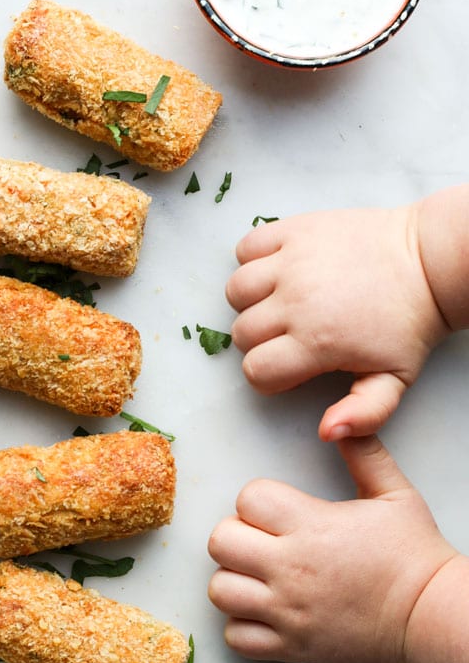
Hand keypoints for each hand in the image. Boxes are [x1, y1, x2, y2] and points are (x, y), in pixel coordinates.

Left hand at [208, 437, 455, 662]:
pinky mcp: (291, 648)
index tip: (276, 511)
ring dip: (233, 581)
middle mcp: (291, 568)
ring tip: (259, 577)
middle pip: (220, 542)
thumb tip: (338, 422)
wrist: (431, 617)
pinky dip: (243, 626)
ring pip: (220, 591)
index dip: (257, 500)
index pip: (248, 498)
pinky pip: (237, 638)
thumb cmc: (414, 555)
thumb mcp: (394, 494)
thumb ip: (363, 453)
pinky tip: (265, 612)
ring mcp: (287, 611)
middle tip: (261, 541)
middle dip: (235, 536)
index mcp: (311, 526)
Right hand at [226, 206, 448, 438]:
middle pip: (241, 332)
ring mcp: (293, 261)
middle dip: (260, 341)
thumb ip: (363, 414)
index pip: (255, 370)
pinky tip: (277, 270)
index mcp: (316, 341)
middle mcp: (296, 300)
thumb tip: (327, 433)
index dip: (268, 375)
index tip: (290, 365)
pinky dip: (252, 259)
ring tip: (279, 302)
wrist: (427, 261)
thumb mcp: (395, 380)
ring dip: (250, 301)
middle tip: (289, 334)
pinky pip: (247, 246)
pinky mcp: (296, 230)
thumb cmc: (409, 323)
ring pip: (236, 290)